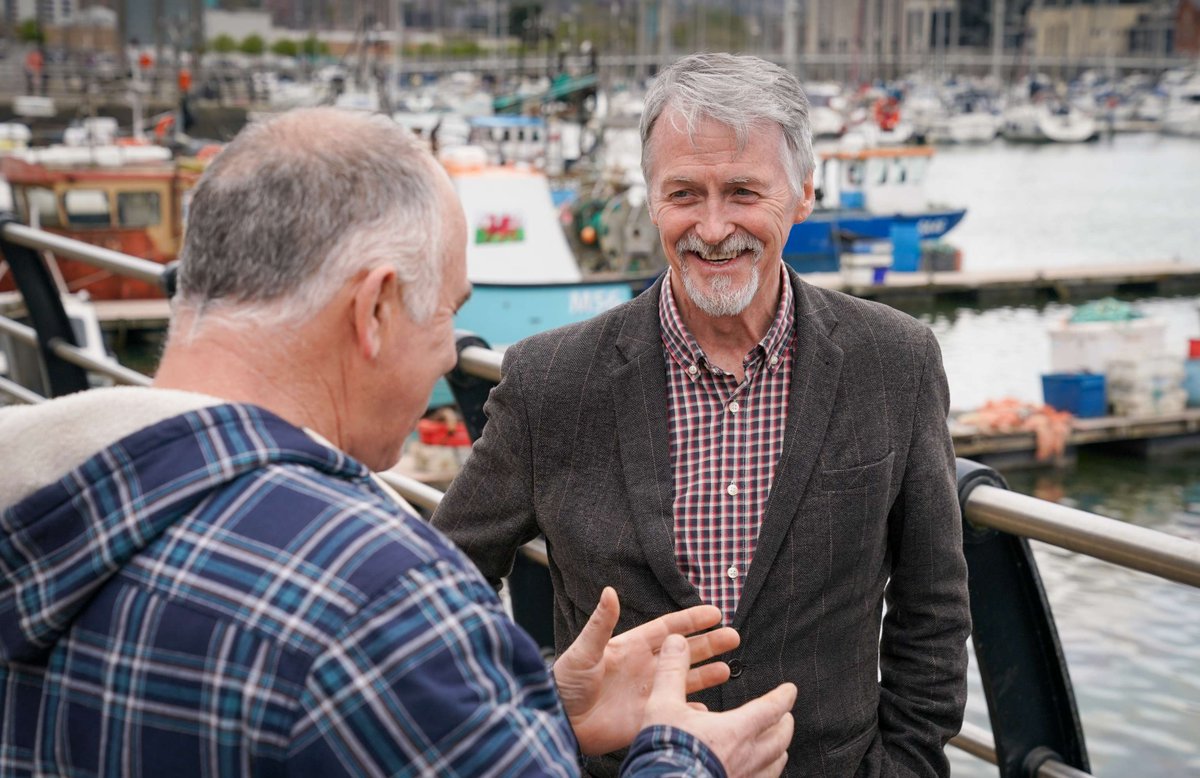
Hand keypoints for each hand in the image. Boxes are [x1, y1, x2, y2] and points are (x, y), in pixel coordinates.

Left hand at [553, 587, 739, 755]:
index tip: (715, 613)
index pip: (669, 629)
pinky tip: (708, 710)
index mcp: (632, 646)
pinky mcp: (648, 716)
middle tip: (733, 636)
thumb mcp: (584, 650)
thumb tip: (609, 591)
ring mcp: (649, 692)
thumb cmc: (566, 682)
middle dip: (710, 644)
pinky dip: (693, 711)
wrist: (560, 720)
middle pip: (685, 652)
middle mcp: (645, 667)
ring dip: (707, 674)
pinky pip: (677, 711)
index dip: (692, 620)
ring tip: (729, 668)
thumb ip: (601, 623)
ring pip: (686, 679)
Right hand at [643, 634, 796, 777]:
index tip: (790, 690)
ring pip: (774, 766)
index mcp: (736, 730)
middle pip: (779, 739)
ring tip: (778, 748)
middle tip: (786, 717)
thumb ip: (671, 672)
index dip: (783, 697)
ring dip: (778, 752)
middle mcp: (746, 757)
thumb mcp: (663, 705)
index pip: (770, 709)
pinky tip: (756, 773)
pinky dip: (764, 774)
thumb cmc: (667, 751)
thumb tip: (676, 643)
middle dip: (785, 725)